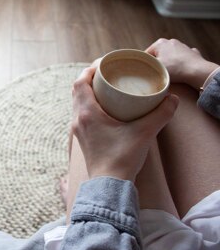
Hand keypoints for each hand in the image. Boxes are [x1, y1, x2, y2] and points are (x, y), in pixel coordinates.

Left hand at [72, 67, 178, 181]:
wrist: (109, 184)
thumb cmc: (122, 158)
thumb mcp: (144, 133)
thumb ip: (161, 114)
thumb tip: (171, 99)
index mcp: (87, 113)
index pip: (80, 82)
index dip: (90, 70)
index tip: (104, 64)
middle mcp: (78, 119)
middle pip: (77, 90)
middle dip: (90, 78)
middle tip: (108, 74)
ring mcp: (78, 130)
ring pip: (78, 102)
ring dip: (89, 92)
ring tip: (106, 88)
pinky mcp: (82, 138)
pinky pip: (81, 114)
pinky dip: (89, 105)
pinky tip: (104, 109)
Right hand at [146, 38, 218, 89]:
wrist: (196, 71)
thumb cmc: (174, 69)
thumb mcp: (154, 68)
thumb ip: (145, 66)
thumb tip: (139, 67)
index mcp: (160, 43)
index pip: (146, 54)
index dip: (145, 64)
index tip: (145, 72)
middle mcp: (170, 41)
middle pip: (158, 54)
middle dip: (157, 63)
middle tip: (157, 73)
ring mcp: (182, 46)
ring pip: (170, 56)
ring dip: (168, 63)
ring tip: (169, 73)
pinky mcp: (191, 52)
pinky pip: (181, 58)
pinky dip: (180, 63)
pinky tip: (180, 69)